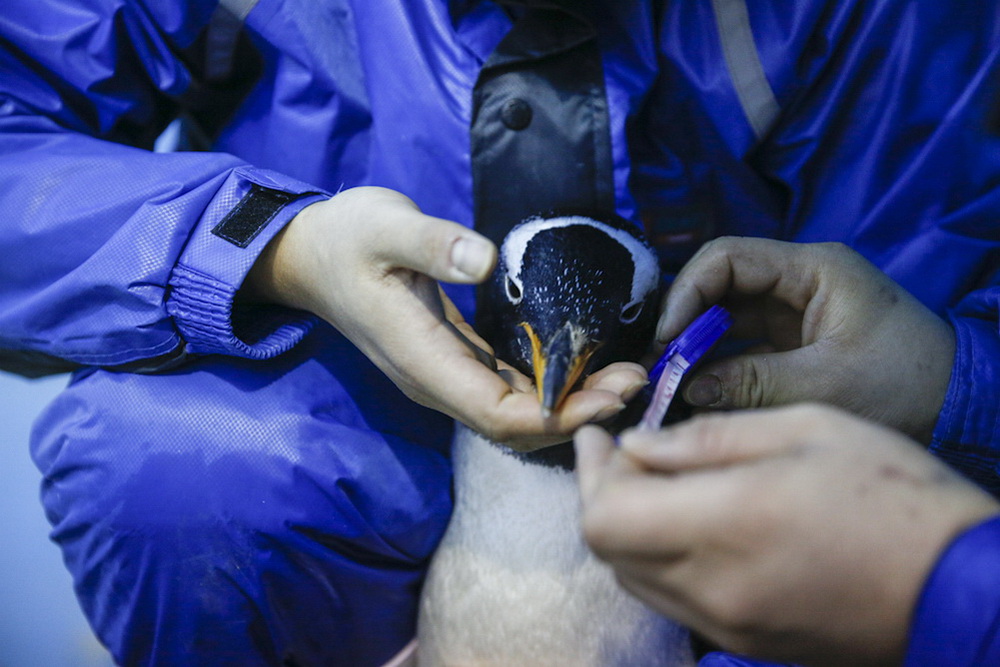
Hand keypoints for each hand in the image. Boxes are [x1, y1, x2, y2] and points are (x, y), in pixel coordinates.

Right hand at [246, 187, 644, 448]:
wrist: (310, 255)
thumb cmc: (346, 238)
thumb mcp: (383, 226)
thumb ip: (431, 243)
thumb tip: (486, 260)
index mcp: (418, 356)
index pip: (493, 410)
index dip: (552, 414)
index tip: (606, 395)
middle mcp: (434, 378)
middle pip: (512, 424)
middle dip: (576, 414)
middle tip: (635, 384)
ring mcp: (443, 373)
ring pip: (512, 413)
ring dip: (569, 404)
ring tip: (625, 379)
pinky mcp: (452, 359)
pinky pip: (505, 389)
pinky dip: (548, 388)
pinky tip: (584, 369)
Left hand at [575, 406, 998, 666]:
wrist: (955, 586)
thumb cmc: (890, 493)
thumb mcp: (805, 428)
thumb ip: (709, 437)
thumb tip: (640, 443)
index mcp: (725, 524)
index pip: (606, 516)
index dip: (589, 472)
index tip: (599, 434)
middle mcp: (711, 586)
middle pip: (608, 548)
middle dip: (601, 492)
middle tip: (622, 451)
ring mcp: (726, 623)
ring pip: (633, 576)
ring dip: (627, 527)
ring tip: (655, 480)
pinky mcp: (744, 642)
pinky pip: (671, 598)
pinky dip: (658, 557)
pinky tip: (688, 522)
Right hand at [656, 237, 954, 442]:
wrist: (960, 405)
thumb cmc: (906, 384)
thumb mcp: (826, 385)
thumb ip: (751, 382)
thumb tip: (686, 387)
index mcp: (813, 268)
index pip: (727, 257)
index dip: (688, 292)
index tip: (666, 337)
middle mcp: (798, 280)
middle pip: (720, 284)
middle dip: (686, 321)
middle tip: (661, 364)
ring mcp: (795, 310)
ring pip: (726, 315)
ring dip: (697, 345)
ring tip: (671, 381)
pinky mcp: (794, 340)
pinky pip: (742, 342)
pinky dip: (718, 364)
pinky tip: (698, 389)